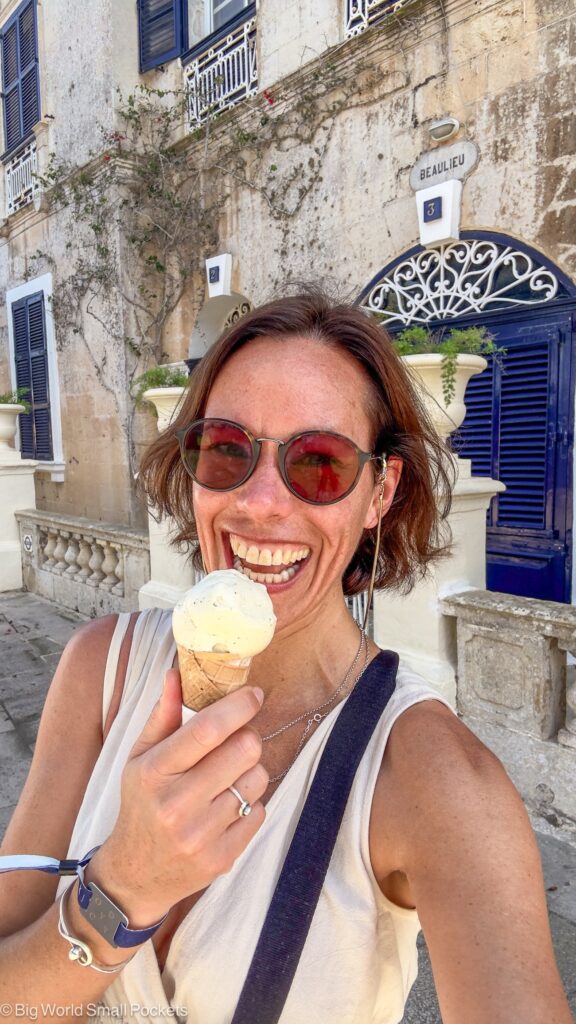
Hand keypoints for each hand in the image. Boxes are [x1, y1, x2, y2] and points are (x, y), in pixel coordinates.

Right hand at [86, 669, 267, 925]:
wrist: (136, 875)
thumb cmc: (141, 804)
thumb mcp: (140, 759)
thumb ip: (163, 716)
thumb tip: (177, 673)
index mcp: (154, 773)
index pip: (207, 730)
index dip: (238, 706)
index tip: (253, 695)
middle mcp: (176, 805)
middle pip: (243, 750)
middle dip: (247, 737)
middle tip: (237, 742)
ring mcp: (201, 835)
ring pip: (257, 779)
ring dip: (250, 771)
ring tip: (227, 779)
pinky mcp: (222, 858)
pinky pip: (260, 811)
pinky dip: (250, 803)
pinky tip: (227, 807)